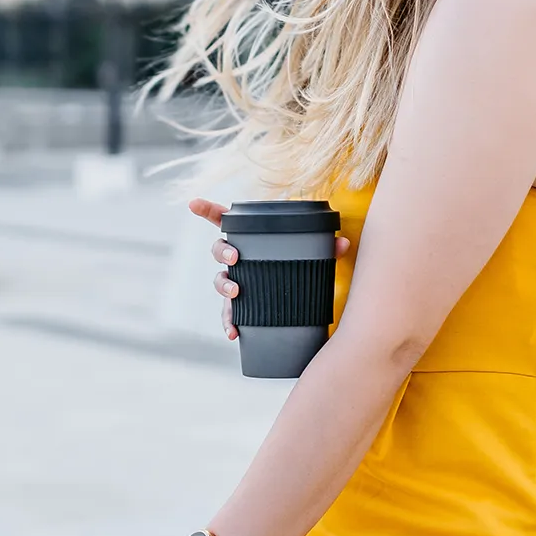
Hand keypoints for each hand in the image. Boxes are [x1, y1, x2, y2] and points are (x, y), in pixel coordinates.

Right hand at [188, 199, 350, 341]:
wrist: (299, 297)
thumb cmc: (299, 265)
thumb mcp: (313, 254)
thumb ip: (326, 247)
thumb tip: (342, 244)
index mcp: (250, 238)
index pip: (224, 220)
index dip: (207, 210)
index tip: (192, 203)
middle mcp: (238, 258)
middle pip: (219, 250)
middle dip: (222, 253)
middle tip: (235, 258)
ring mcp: (237, 281)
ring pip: (220, 281)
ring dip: (224, 286)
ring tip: (237, 294)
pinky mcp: (242, 305)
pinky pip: (229, 314)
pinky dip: (229, 323)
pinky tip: (234, 333)